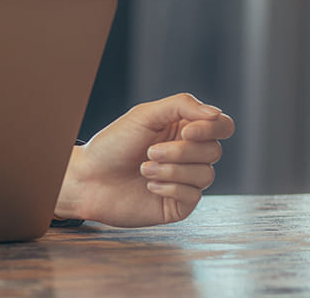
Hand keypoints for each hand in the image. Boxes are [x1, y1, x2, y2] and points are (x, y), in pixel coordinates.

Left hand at [55, 93, 234, 226]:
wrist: (88, 178)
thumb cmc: (113, 144)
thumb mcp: (144, 115)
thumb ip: (181, 106)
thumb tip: (216, 114)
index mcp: (183, 129)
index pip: (221, 126)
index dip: (212, 129)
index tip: (186, 132)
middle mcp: (189, 155)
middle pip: (214, 150)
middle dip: (180, 151)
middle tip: (150, 152)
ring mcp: (186, 180)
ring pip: (206, 174)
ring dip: (171, 170)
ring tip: (143, 168)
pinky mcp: (179, 204)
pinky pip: (194, 195)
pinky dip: (169, 187)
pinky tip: (149, 185)